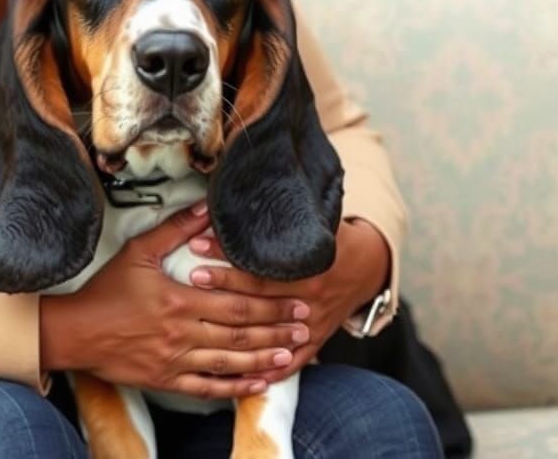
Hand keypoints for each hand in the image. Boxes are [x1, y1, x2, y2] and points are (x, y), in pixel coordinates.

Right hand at [39, 203, 310, 399]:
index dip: (270, 304)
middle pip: (240, 333)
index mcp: (179, 300)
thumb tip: (205, 208)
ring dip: (264, 358)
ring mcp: (176, 360)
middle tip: (305, 326)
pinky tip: (256, 384)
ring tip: (291, 354)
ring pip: (230, 362)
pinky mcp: (167, 379)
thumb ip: (174, 230)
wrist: (77, 331)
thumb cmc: (106, 289)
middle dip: (277, 330)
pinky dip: (235, 388)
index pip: (236, 304)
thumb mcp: (138, 251)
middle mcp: (183, 333)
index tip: (296, 301)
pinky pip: (208, 388)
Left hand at [186, 217, 389, 382]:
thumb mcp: (317, 219)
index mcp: (309, 266)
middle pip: (258, 295)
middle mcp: (310, 297)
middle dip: (222, 284)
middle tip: (190, 275)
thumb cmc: (333, 236)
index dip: (227, 254)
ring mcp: (312, 322)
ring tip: (202, 322)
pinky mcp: (316, 341)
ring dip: (235, 327)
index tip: (197, 243)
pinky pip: (290, 363)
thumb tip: (246, 183)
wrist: (368, 266)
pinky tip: (241, 375)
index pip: (259, 262)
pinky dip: (268, 371)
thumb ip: (287, 211)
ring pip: (269, 331)